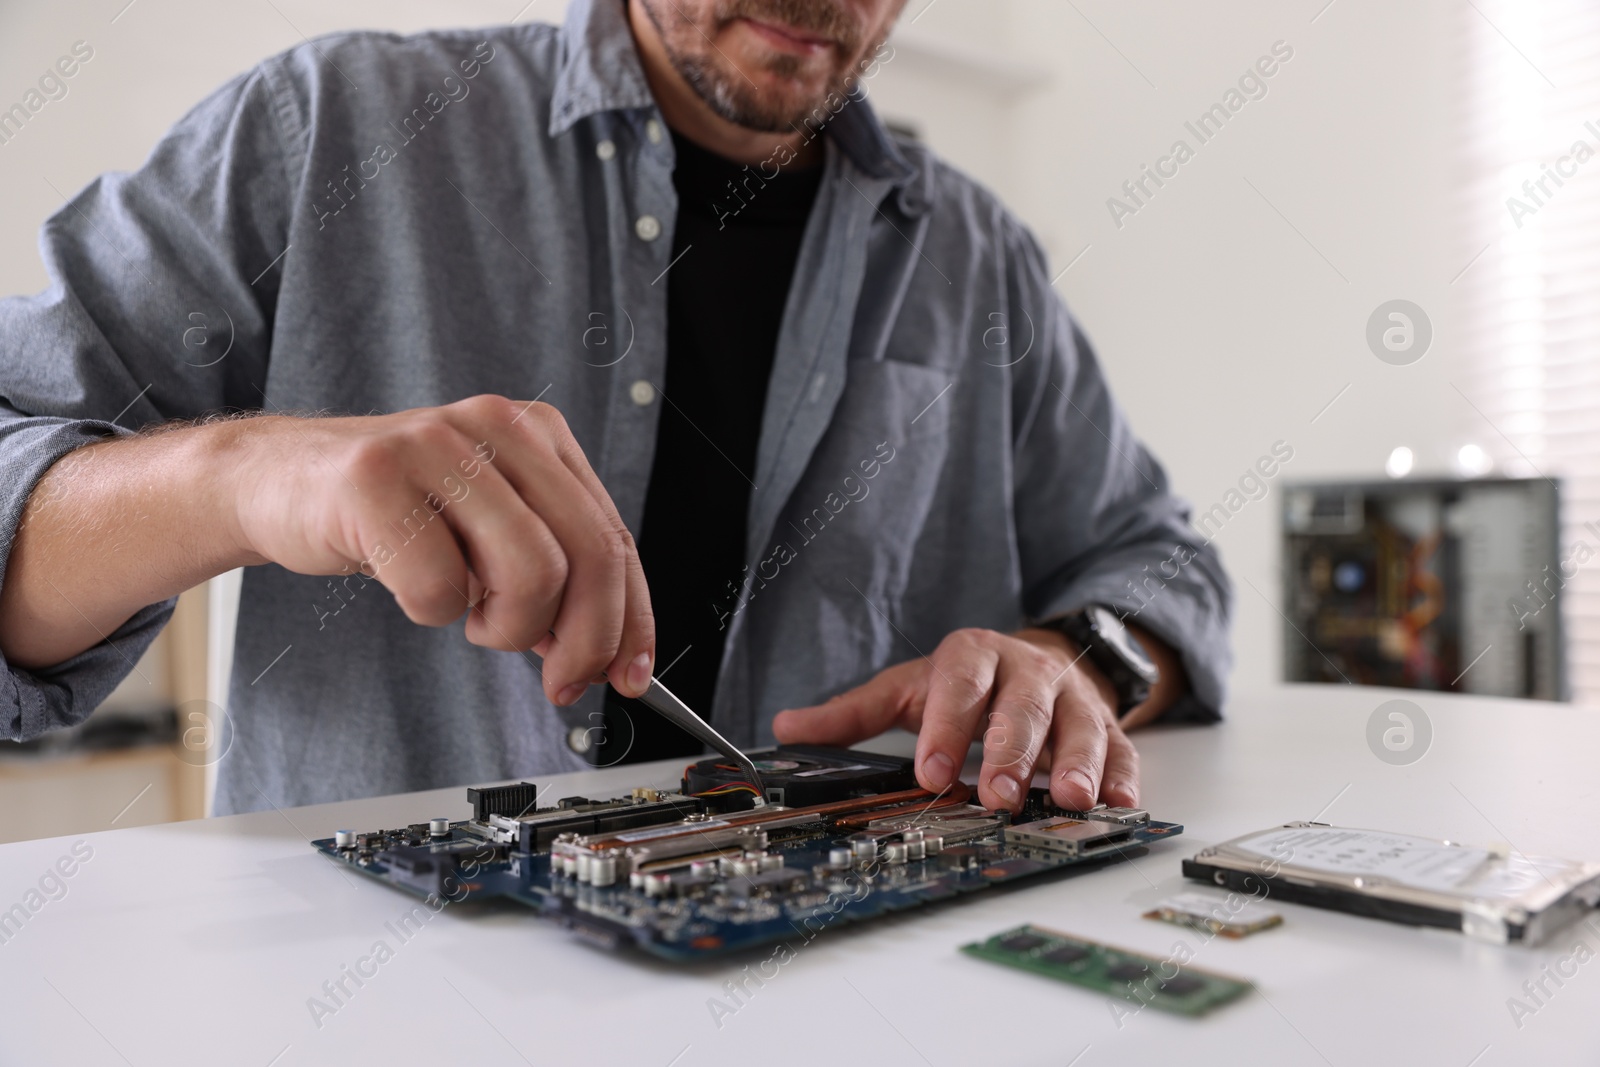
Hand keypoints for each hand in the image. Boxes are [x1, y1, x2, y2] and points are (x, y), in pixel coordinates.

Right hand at [224, 394, 653, 704]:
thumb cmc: (393, 514)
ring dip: (504, 626)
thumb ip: (554, 574)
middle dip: (583, 639)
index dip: (631, 619)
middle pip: (589, 556)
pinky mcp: (377, 478)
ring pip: (532, 573)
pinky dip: (431, 611)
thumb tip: (606, 654)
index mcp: (538, 434)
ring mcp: (438, 446)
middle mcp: (498, 427)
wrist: (275, 480)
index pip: (614, 536)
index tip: (630, 675)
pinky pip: (441, 588)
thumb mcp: (489, 530)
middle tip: (560, 679)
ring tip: (469, 612)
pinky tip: (410, 583)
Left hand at [771, 627, 1138, 811]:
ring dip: (1076, 763)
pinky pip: (1123, 748)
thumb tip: (784, 729)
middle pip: (1022, 707)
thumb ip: (853, 714)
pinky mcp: (1108, 725)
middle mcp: (1027, 672)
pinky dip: (1123, 776)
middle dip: (1011, 752)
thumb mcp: (910, 688)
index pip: (960, 684)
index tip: (931, 772)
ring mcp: (1072, 698)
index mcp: (973, 657)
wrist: (1040, 657)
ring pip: (1078, 726)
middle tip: (999, 793)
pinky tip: (1119, 802)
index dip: (947, 727)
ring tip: (1071, 800)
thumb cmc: (968, 683)